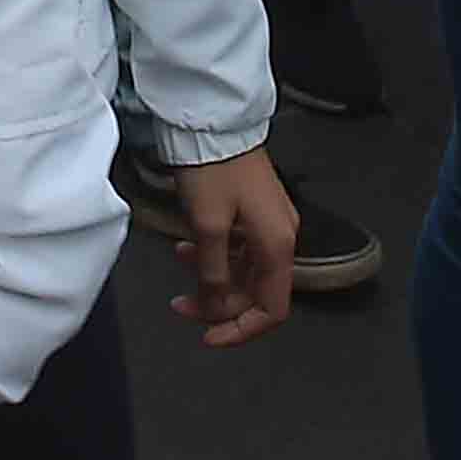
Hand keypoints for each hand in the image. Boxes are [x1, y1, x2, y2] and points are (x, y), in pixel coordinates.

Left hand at [161, 149, 297, 346]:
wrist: (214, 123)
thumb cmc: (214, 169)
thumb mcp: (208, 226)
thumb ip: (214, 275)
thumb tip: (217, 307)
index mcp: (278, 244)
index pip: (273, 309)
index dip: (241, 330)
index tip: (209, 336)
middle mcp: (281, 236)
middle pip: (256, 293)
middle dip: (218, 305)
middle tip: (180, 304)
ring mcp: (269, 223)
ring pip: (244, 272)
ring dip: (212, 279)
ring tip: (179, 267)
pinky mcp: (255, 211)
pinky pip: (239, 249)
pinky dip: (215, 256)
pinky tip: (188, 248)